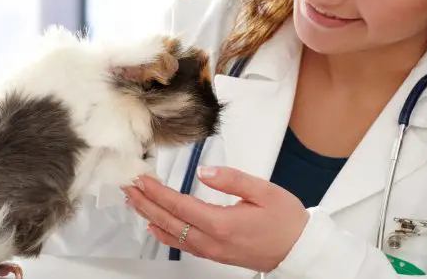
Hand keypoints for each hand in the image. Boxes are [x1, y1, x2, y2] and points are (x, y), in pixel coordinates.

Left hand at [123, 166, 308, 272]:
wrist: (299, 249)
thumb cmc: (286, 220)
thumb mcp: (263, 191)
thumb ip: (232, 180)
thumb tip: (205, 171)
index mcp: (222, 223)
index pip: (178, 205)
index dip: (156, 192)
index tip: (140, 179)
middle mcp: (212, 240)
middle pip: (168, 221)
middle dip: (145, 202)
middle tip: (127, 186)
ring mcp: (212, 251)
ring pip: (172, 234)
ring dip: (150, 216)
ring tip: (134, 201)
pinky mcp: (216, 254)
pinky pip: (183, 245)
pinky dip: (164, 234)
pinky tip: (155, 226)